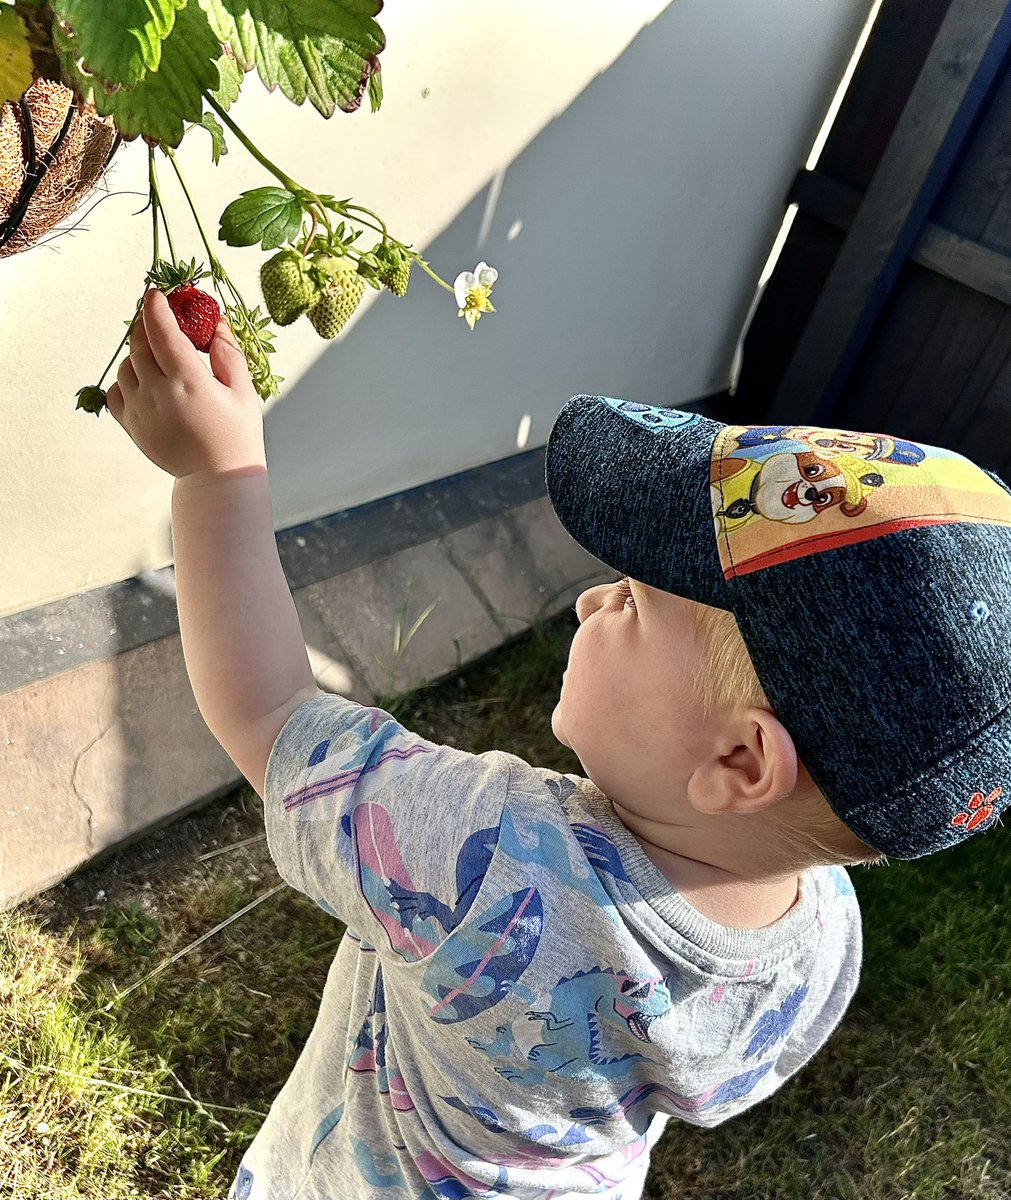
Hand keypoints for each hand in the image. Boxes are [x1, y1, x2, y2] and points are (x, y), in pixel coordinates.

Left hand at [106, 289, 266, 479]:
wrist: (218, 479)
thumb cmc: (237, 435)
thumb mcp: (243, 391)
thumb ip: (228, 353)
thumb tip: (214, 320)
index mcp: (189, 382)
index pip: (162, 332)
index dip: (156, 307)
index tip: (157, 293)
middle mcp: (158, 393)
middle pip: (138, 344)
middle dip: (145, 324)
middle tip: (156, 316)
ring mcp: (140, 410)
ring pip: (125, 366)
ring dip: (138, 353)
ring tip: (157, 355)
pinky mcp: (131, 425)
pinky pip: (116, 391)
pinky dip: (126, 380)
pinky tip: (144, 381)